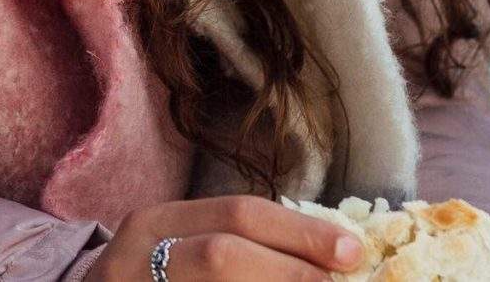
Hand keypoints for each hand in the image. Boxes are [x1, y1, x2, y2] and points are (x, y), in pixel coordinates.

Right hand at [87, 198, 367, 281]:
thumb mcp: (174, 251)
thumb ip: (233, 246)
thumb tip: (328, 256)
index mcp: (153, 224)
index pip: (235, 215)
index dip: (300, 232)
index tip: (353, 251)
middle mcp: (136, 258)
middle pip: (223, 253)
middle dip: (291, 268)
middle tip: (339, 281)